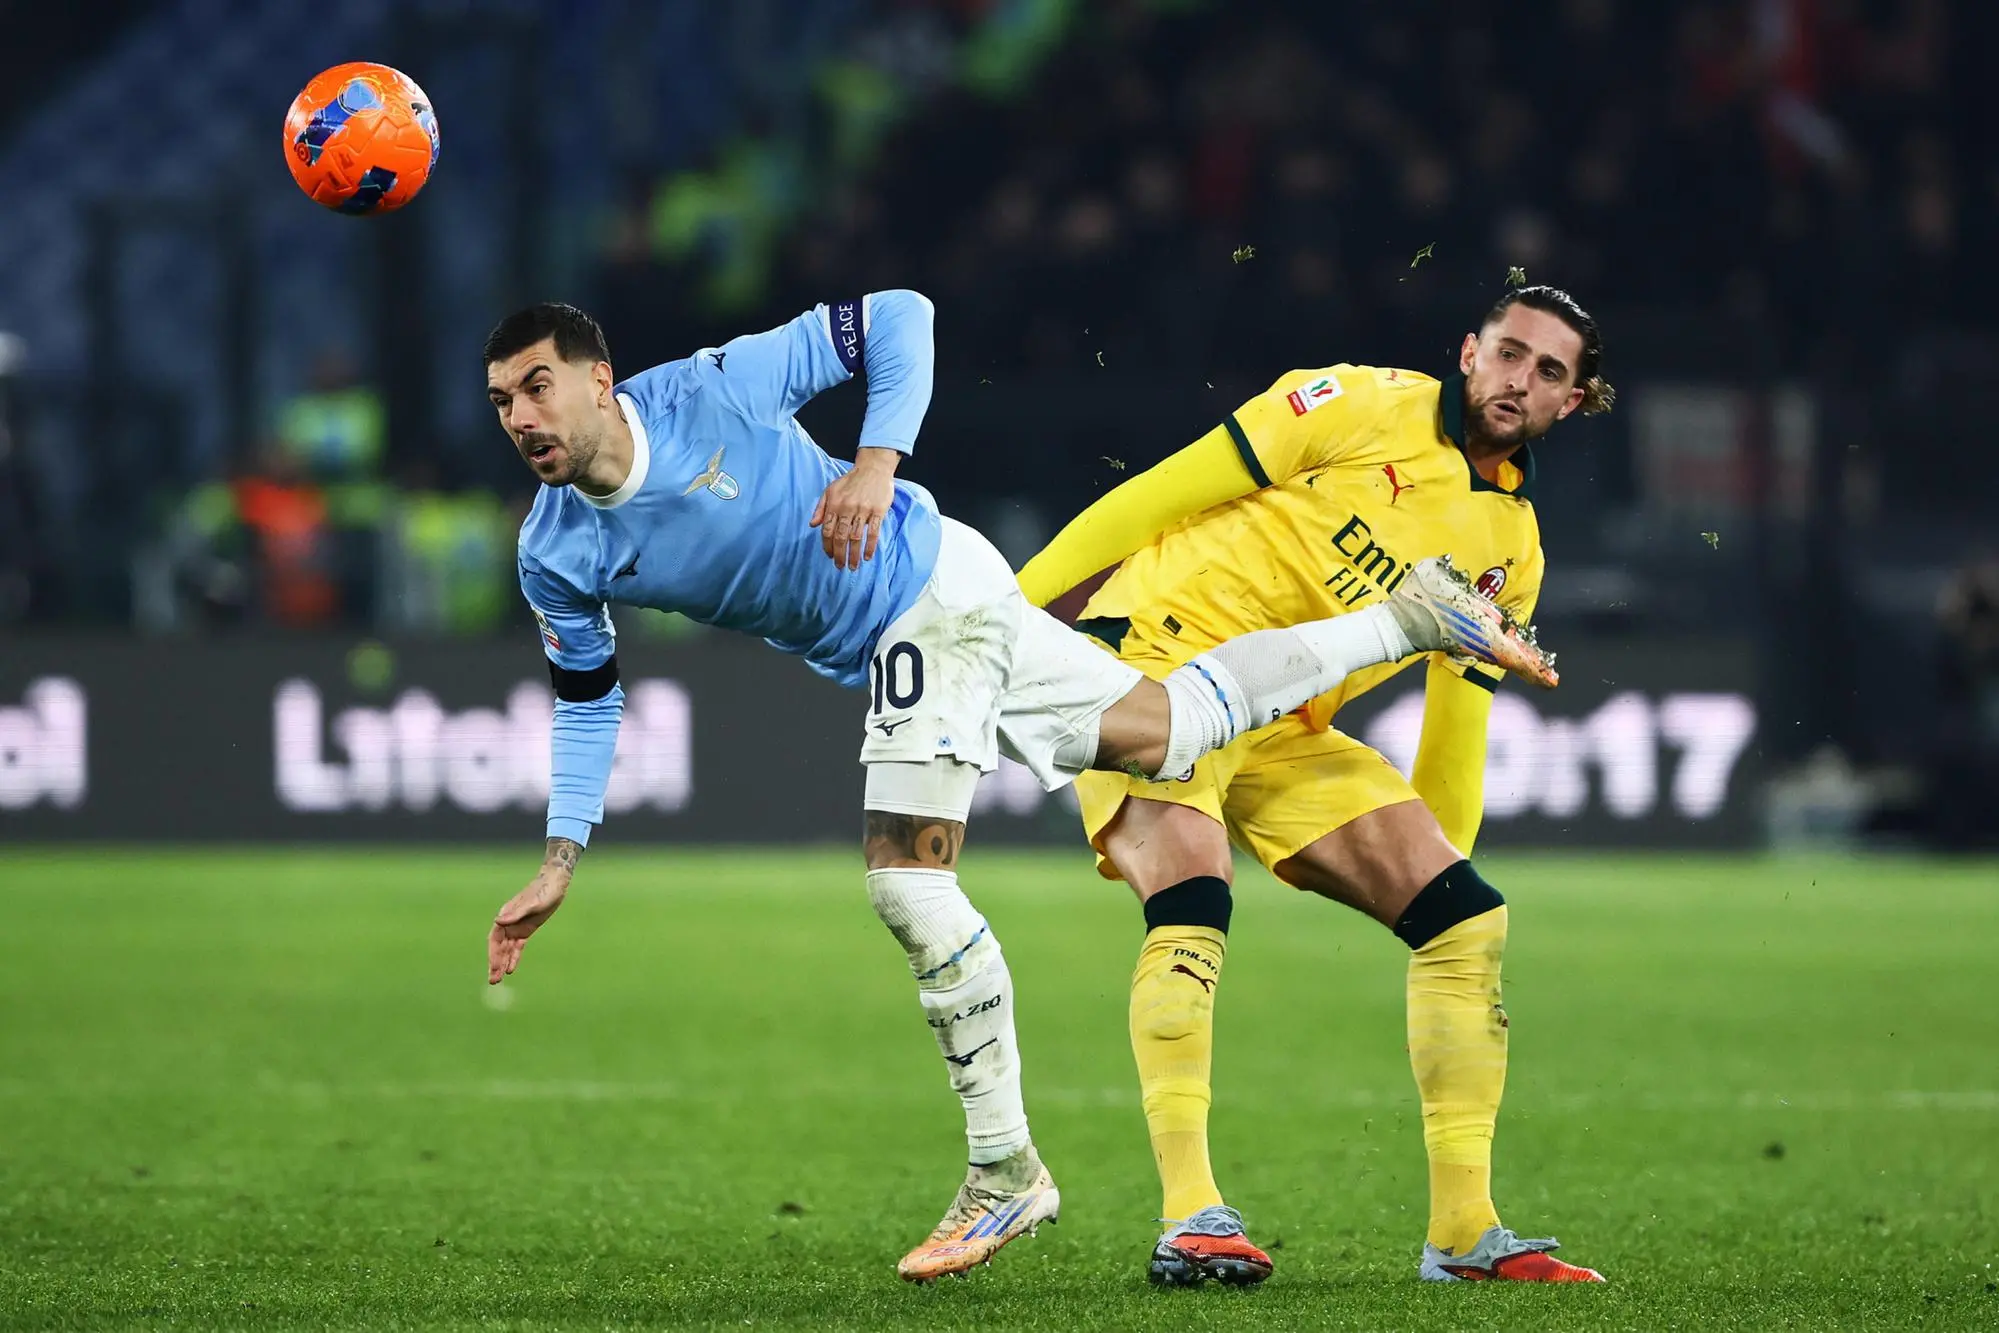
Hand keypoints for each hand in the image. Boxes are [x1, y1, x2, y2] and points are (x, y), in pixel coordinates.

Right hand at [487, 839, 579, 982]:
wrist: (555, 883)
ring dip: (502, 963)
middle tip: (493, 981)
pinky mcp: (526, 930)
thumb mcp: (532, 904)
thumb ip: (516, 914)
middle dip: (495, 963)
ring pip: (507, 949)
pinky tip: (511, 969)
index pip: (495, 939)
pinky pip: (518, 947)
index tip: (494, 968)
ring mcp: (517, 927)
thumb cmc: (544, 891)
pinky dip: (514, 957)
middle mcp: (508, 923)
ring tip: (498, 980)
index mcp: (506, 915)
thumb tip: (497, 921)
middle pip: (498, 947)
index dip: (493, 954)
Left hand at [810, 449, 898, 570]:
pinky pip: (873, 532)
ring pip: (856, 537)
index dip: (828, 545)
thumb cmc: (850, 480)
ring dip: (854, 555)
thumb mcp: (830, 490)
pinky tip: (868, 556)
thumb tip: (812, 525)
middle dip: (839, 554)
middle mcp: (847, 508)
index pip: (828, 530)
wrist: (873, 468)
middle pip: (841, 537)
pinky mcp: (878, 511)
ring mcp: (863, 510)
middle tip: (840, 566)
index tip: (830, 556)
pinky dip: (870, 546)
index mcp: (834, 504)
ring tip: (853, 566)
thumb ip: (820, 508)